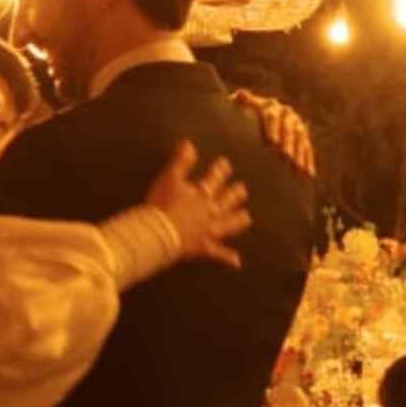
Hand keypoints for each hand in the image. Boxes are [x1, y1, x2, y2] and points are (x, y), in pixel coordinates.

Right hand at [144, 140, 252, 267]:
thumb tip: (189, 145)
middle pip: (224, 201)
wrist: (159, 233)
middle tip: (243, 189)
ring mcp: (207, 231)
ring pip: (227, 224)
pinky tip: (237, 261)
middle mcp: (208, 212)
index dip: (220, 171)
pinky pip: (216, 254)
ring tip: (246, 217)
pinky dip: (226, 258)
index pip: (212, 180)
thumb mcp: (169, 179)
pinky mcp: (202, 248)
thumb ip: (180, 162)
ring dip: (236, 220)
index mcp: (200, 195)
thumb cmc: (161, 205)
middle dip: (233, 194)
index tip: (226, 164)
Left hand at [230, 88, 314, 177]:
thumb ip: (242, 102)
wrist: (256, 118)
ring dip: (300, 153)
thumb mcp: (241, 109)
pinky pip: (307, 148)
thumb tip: (240, 94)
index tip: (271, 143)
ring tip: (298, 168)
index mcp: (269, 106)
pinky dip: (308, 161)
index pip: (271, 116)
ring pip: (300, 139)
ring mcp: (295, 124)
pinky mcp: (302, 135)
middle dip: (288, 143)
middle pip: (288, 128)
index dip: (272, 128)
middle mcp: (285, 113)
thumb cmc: (243, 117)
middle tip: (286, 157)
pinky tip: (309, 174)